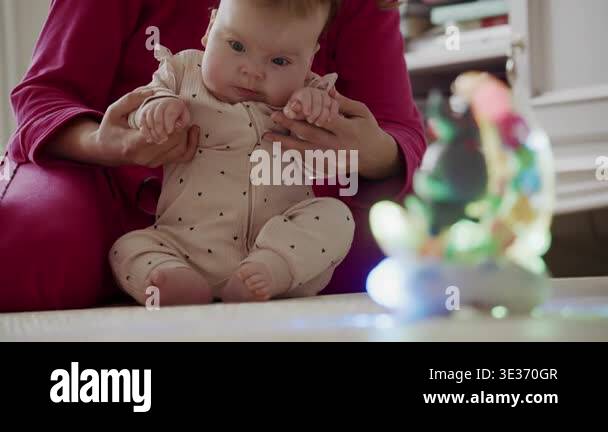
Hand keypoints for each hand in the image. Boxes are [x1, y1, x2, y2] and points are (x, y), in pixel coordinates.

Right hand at [92, 89, 198, 167]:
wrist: (105, 151)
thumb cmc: (109, 129)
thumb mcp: (114, 111)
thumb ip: (132, 99)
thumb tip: (154, 90)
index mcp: (133, 144)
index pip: (161, 135)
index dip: (172, 122)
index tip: (175, 107)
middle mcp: (145, 156)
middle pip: (174, 141)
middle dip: (181, 124)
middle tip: (182, 109)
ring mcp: (153, 162)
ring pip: (181, 149)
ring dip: (187, 132)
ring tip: (185, 117)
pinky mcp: (159, 164)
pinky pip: (182, 157)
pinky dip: (191, 144)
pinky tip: (193, 131)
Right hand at [138, 97, 190, 143]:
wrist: (166, 102)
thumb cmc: (178, 113)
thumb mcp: (185, 116)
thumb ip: (183, 122)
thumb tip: (176, 126)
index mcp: (172, 104)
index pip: (169, 114)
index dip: (168, 123)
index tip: (170, 132)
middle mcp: (159, 104)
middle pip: (158, 119)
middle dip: (160, 131)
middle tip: (164, 140)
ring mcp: (150, 108)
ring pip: (149, 121)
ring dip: (153, 133)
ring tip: (159, 141)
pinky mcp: (143, 113)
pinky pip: (142, 122)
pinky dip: (145, 132)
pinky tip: (150, 140)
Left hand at [266, 89, 400, 179]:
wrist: (376, 157)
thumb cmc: (367, 129)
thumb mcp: (361, 112)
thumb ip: (343, 102)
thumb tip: (325, 89)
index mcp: (348, 130)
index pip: (326, 120)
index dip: (309, 112)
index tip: (293, 104)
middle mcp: (339, 146)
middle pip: (311, 135)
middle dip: (291, 125)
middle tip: (274, 116)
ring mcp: (333, 159)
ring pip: (305, 151)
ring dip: (285, 144)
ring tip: (268, 137)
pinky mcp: (329, 168)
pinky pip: (308, 162)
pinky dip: (293, 156)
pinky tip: (280, 149)